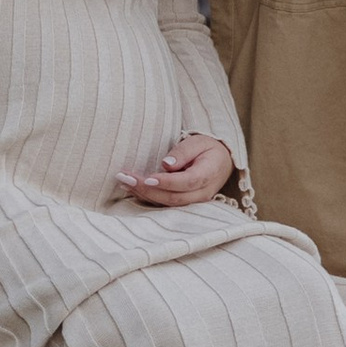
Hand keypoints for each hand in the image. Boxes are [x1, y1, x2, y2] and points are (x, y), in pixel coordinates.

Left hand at [117, 132, 237, 207]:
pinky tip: (132, 188)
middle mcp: (203, 192)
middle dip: (148, 189)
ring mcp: (194, 202)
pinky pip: (166, 204)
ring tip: (124, 182)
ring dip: (144, 194)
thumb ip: (183, 152)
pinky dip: (148, 197)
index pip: (188, 182)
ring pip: (168, 204)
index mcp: (209, 174)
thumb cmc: (208, 150)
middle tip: (125, 178)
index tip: (148, 178)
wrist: (221, 163)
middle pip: (174, 197)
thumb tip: (166, 164)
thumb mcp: (198, 142)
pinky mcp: (185, 204)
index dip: (167, 182)